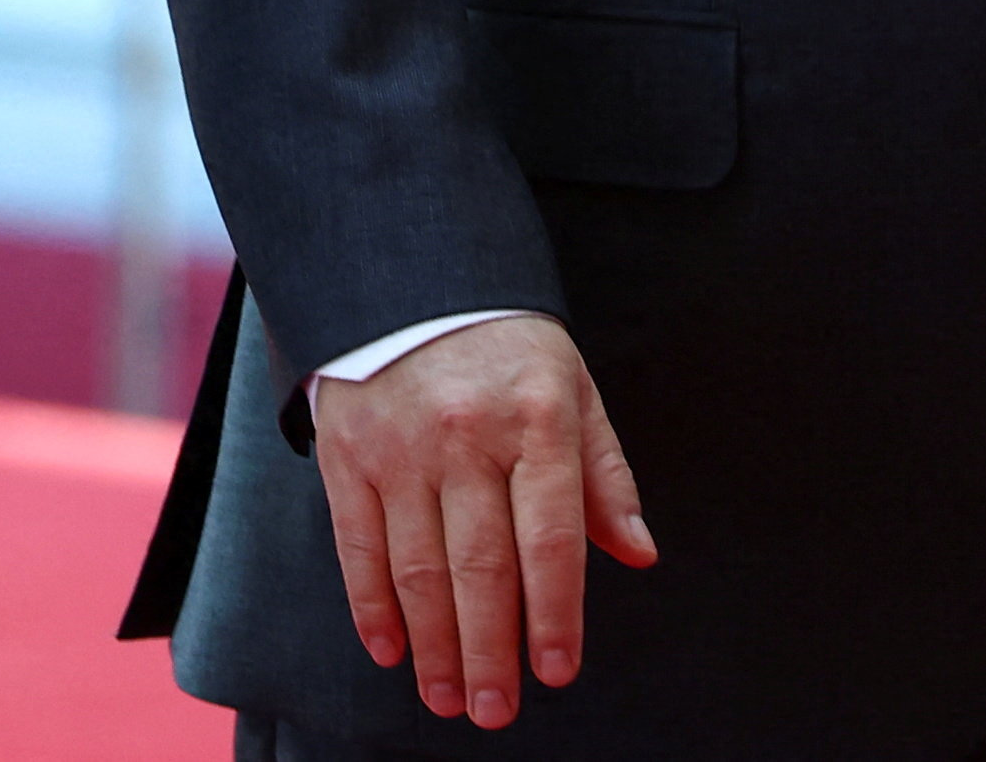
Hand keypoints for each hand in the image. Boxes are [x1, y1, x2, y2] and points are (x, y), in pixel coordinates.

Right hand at [304, 312, 655, 728]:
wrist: (407, 274)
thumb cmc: (507, 349)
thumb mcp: (573, 392)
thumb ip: (606, 477)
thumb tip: (638, 554)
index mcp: (536, 421)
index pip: (549, 537)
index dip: (554, 613)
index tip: (558, 672)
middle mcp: (465, 434)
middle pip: (480, 564)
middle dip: (489, 650)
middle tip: (496, 712)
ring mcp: (400, 443)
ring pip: (418, 564)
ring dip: (433, 642)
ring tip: (447, 699)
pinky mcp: (346, 450)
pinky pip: (356, 541)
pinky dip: (370, 603)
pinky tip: (391, 649)